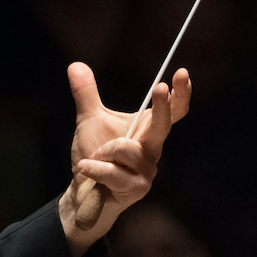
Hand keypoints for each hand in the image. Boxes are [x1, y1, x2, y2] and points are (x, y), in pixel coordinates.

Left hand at [58, 63, 190, 255]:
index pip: (172, 111)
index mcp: (148, 131)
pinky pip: (112, 171)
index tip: (182, 72)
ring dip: (102, 151)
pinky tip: (85, 169)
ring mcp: (147, 171)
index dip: (180, 94)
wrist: (82, 191)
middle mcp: (153, 150)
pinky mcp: (136, 188)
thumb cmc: (93, 156)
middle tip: (160, 87)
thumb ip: (86, 94)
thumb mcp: (89, 121)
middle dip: (162, 106)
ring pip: (125, 148)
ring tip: (93, 158)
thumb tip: (75, 65)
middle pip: (164, 125)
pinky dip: (94, 167)